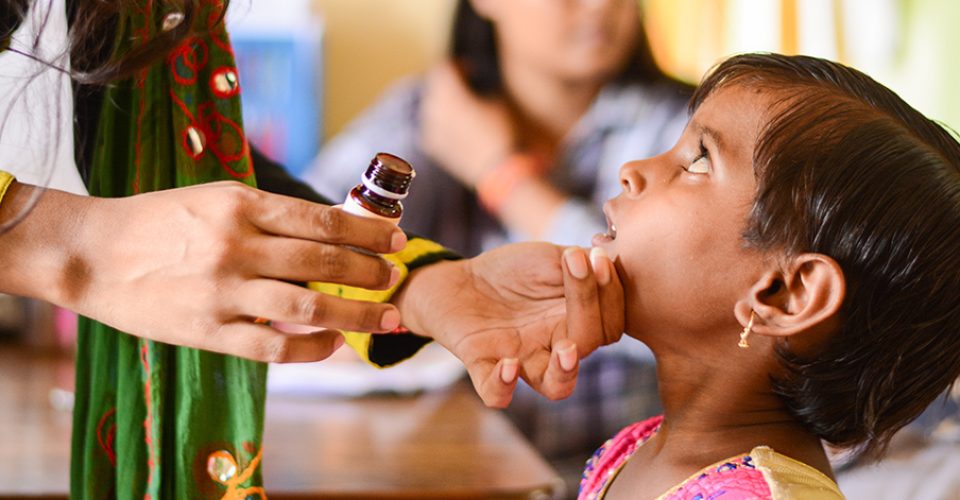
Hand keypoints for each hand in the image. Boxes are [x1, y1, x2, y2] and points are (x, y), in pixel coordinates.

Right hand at [1, 181, 407, 362]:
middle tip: (395, 278)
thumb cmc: (161, 220)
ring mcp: (224, 290)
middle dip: (371, 271)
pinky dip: (310, 348)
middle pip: (324, 262)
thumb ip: (269, 213)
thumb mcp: (216, 198)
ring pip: (308, 305)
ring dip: (355, 314)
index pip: (322, 220)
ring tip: (385, 316)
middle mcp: (238, 245)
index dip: (367, 232)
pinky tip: (331, 345)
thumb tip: (331, 227)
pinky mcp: (208, 330)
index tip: (396, 240)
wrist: (94, 253)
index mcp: (242, 205)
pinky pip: (273, 347)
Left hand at [395, 243, 623, 406]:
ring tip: (566, 352)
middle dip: (589, 307)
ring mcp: (522, 360)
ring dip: (565, 373)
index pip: (610, 321)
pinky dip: (502, 386)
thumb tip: (612, 261)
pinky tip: (508, 363)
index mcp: (577, 322)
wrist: (461, 279)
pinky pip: (495, 392)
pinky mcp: (483, 366)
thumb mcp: (551, 258)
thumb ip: (582, 263)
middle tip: (577, 267)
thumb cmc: (513, 272)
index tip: (597, 258)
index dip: (610, 293)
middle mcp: (555, 347)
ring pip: (555, 388)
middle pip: (588, 343)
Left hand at [420, 61, 515, 186]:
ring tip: (463, 109)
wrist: (500, 172)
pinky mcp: (432, 147)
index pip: (443, 68)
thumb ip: (480, 86)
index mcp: (450, 94)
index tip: (469, 69)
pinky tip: (458, 129)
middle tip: (467, 88)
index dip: (457, 66)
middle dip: (449, 84)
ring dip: (444, 103)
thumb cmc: (503, 132)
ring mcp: (430, 130)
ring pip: (431, 107)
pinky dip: (441, 123)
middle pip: (435, 87)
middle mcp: (434, 109)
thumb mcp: (498, 100)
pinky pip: (432, 126)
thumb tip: (475, 82)